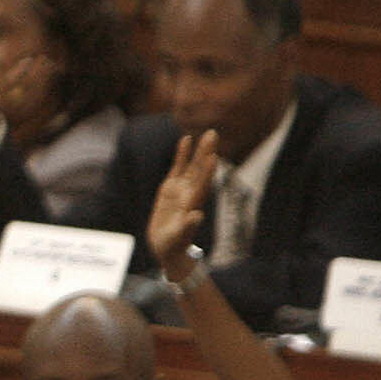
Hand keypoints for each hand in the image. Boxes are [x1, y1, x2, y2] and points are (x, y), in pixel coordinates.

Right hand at [148, 127, 220, 274]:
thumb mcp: (178, 238)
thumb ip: (187, 226)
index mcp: (193, 204)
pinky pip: (178, 167)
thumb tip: (196, 216)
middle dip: (207, 152)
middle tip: (213, 134)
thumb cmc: (173, 245)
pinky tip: (186, 139)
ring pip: (192, 165)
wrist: (166, 247)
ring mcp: (181, 189)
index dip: (207, 171)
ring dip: (199, 150)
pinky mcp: (170, 188)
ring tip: (205, 133)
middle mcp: (190, 193)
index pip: (202, 184)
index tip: (213, 157)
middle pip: (200, 169)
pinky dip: (182, 154)